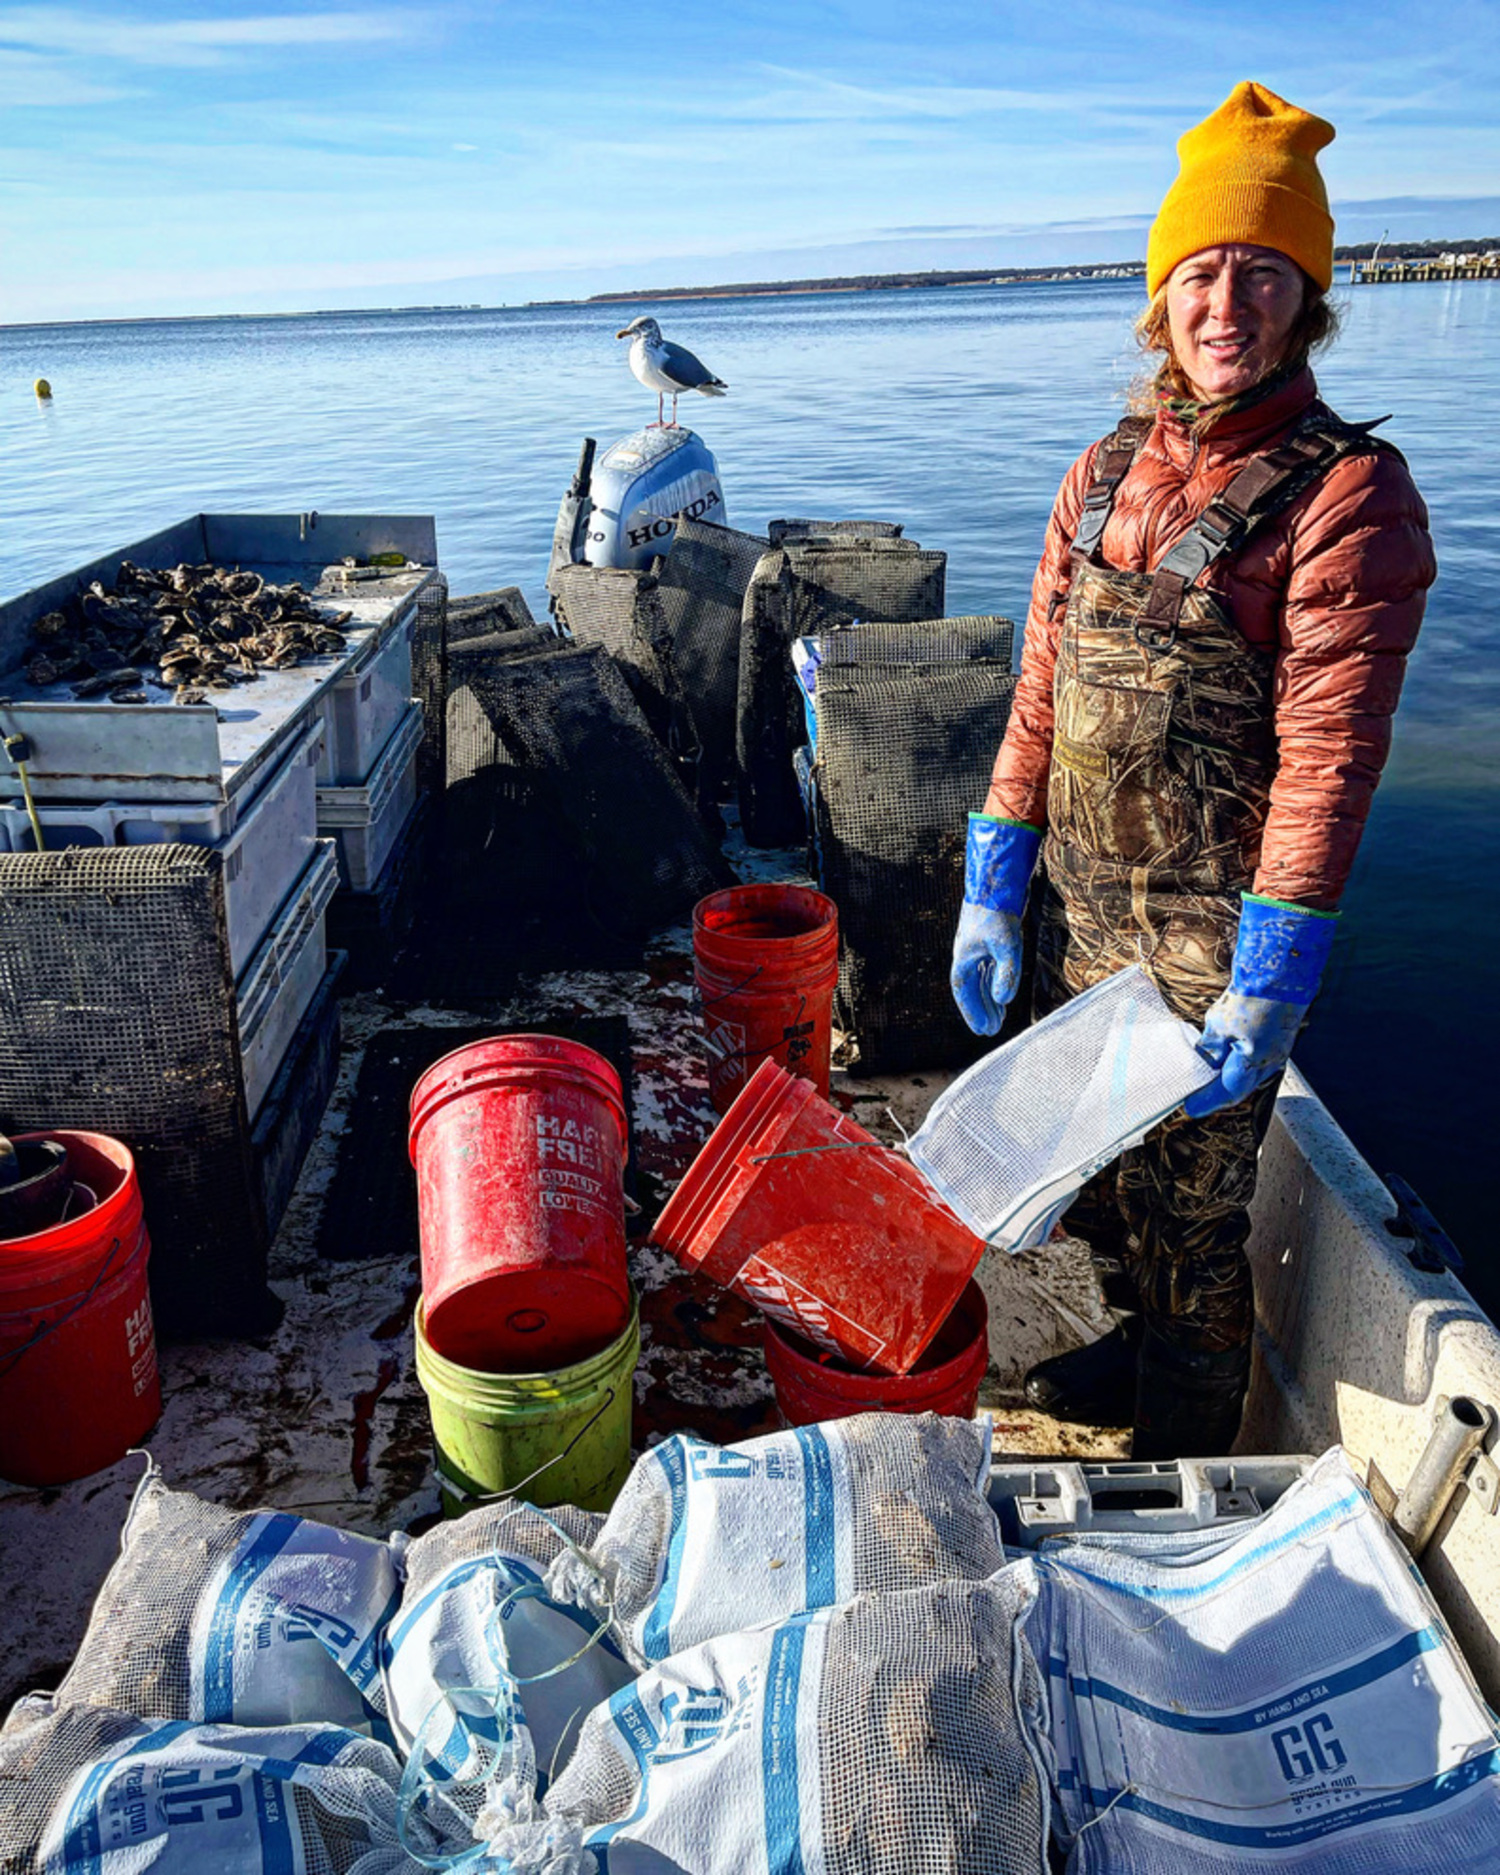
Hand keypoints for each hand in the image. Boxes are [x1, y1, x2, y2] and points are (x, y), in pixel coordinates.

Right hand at [950, 903, 1023, 1035]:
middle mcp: (967, 955)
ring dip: (988, 998)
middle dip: (981, 1009)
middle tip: (992, 1029)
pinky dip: (994, 982)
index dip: (973, 1013)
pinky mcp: (988, 940)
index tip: (983, 1031)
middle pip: (972, 989)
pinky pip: (987, 968)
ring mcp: (977, 947)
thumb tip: (1003, 1000)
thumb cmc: (999, 913)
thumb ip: (1005, 974)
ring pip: (980, 979)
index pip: (965, 992)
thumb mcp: (1007, 946)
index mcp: (964, 958)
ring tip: (1000, 1016)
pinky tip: (1003, 991)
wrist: (997, 882)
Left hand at [1183, 992, 1303, 1117]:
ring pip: (1248, 1071)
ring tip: (1207, 1075)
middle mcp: (1270, 1062)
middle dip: (1217, 1091)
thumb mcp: (1220, 1023)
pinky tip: (1226, 1053)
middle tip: (1195, 1094)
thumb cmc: (1253, 996)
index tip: (1189, 1108)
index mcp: (1254, 1063)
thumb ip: (1211, 1048)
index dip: (1206, 1101)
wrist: (1283, 970)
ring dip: (1228, 1075)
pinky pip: (1256, 1057)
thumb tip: (1204, 1063)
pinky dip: (1239, 1060)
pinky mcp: (1280, 1036)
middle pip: (1239, 1085)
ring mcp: (1278, 1049)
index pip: (1226, 1092)